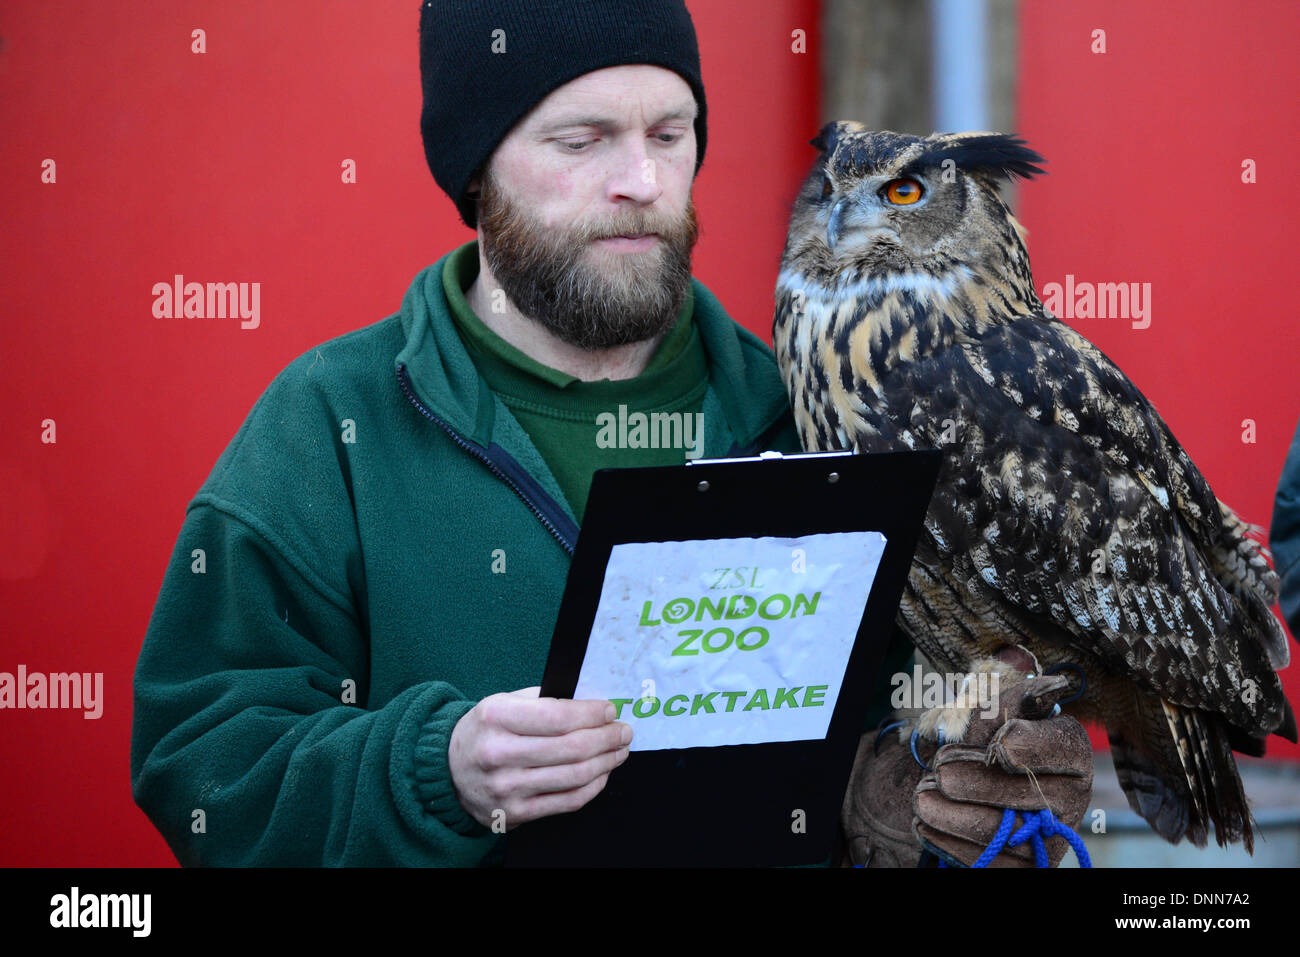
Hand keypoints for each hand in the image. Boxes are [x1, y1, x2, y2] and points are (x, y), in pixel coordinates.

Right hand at [448, 687, 631, 830]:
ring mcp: (507, 787)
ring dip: (606, 762)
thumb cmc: (485, 730)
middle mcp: (499, 753)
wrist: (448, 770)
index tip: (609, 710)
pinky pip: (568, 801)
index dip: (591, 714)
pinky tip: (601, 773)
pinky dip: (593, 786)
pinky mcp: (516, 813)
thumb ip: (543, 700)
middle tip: (623, 731)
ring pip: (574, 776)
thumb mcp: (503, 702)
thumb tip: (591, 704)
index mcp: (496, 717)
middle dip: (607, 738)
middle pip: (571, 748)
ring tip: (618, 750)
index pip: (558, 716)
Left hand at [841, 657, 1092, 866]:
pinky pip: (986, 860)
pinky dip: (948, 840)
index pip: (1061, 746)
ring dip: (953, 814)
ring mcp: (1049, 837)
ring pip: (1002, 832)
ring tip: (922, 797)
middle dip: (975, 781)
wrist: (967, 782)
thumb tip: (1044, 688)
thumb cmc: (983, 738)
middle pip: (1026, 794)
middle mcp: (1071, 797)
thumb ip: (1006, 701)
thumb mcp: (990, 712)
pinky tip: (925, 822)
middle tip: (940, 769)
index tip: (998, 744)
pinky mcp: (1023, 866)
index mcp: (1070, 748)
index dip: (1030, 747)